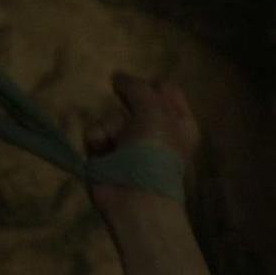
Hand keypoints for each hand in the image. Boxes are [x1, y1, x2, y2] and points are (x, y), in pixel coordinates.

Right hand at [82, 71, 201, 205]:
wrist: (134, 197)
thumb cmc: (154, 152)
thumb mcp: (154, 111)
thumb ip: (137, 88)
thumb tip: (117, 76)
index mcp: (180, 123)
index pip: (166, 90)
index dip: (152, 86)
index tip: (144, 89)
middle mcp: (156, 132)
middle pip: (134, 100)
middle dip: (127, 108)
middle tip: (132, 122)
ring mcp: (130, 144)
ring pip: (111, 116)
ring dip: (110, 126)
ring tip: (115, 142)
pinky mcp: (105, 155)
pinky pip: (95, 133)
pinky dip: (96, 139)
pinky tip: (101, 151)